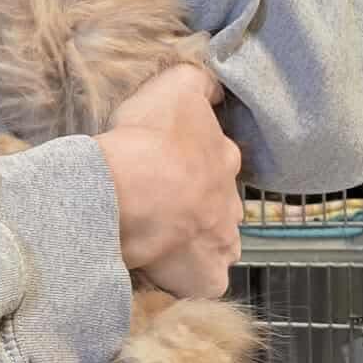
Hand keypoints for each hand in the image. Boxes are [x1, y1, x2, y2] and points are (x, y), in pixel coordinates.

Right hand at [96, 64, 244, 299]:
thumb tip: (216, 85)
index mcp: (225, 158)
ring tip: (169, 239)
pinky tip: (172, 272)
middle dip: (202, 204)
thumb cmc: (150, 138)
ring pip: (219, 242)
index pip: (219, 159)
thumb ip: (199, 81)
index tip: (171, 164)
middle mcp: (231, 201)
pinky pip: (205, 282)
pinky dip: (192, 279)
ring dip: (201, 240)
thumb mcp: (176, 86)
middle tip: (167, 203)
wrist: (130, 191)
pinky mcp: (206, 277)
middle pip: (221, 203)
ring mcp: (222, 241)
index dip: (196, 162)